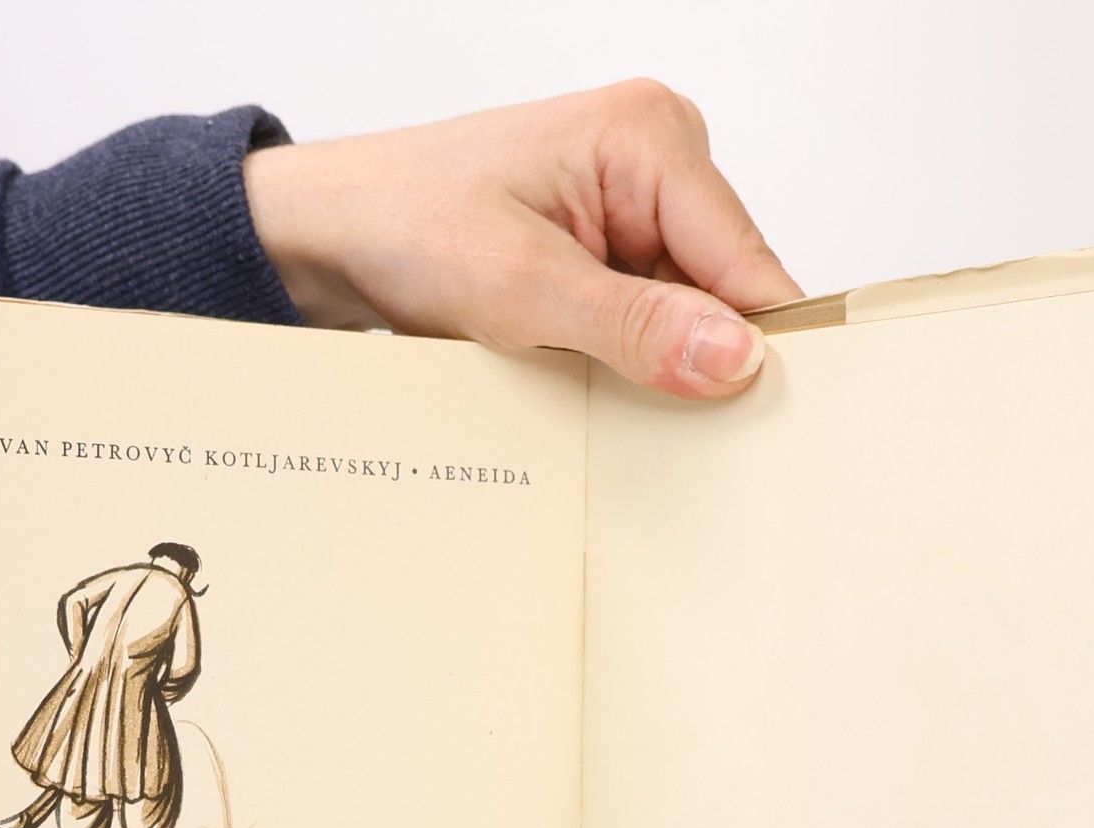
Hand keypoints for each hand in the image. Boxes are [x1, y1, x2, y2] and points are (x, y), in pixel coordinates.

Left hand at [244, 79, 803, 397]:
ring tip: (591, 379)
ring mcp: (636, 202)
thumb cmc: (406, 226)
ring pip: (690, 314)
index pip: (749, 262)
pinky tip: (585, 370)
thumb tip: (736, 356)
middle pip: (727, 290)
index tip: (758, 424)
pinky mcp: (611, 244)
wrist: (334, 232)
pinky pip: (651, 316)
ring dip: (654, 362)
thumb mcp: (523, 289)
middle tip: (652, 415)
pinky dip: (627, 357)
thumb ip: (637, 327)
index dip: (759, 347)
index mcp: (650, 137)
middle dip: (698, 358)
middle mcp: (657, 158)